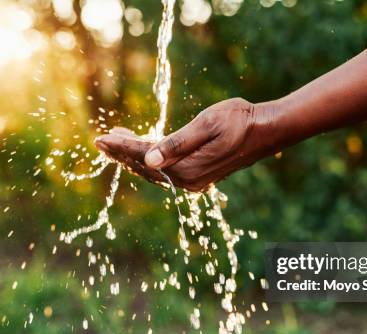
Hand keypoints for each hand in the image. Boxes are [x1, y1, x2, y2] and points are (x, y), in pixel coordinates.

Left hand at [95, 98, 278, 191]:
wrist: (266, 130)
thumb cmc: (239, 120)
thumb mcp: (206, 124)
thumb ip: (177, 143)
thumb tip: (148, 159)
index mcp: (187, 168)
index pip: (143, 158)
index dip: (120, 147)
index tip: (100, 138)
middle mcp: (188, 180)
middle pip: (144, 168)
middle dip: (121, 153)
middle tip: (100, 141)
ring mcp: (194, 180)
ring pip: (153, 170)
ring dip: (133, 156)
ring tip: (116, 141)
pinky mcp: (198, 175)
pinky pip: (165, 170)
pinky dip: (149, 159)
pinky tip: (143, 148)